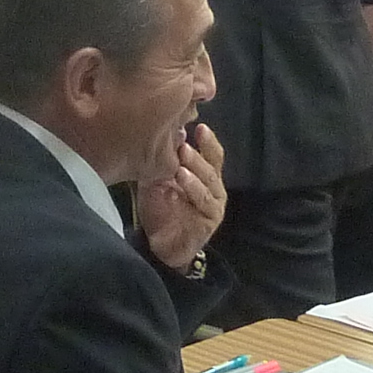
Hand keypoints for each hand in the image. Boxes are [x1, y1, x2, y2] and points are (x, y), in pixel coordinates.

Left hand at [136, 120, 226, 273]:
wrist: (159, 247)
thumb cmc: (161, 210)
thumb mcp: (157, 181)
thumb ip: (163, 161)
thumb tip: (171, 134)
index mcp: (205, 177)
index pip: (212, 155)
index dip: (208, 141)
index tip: (199, 126)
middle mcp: (214, 190)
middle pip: (212, 168)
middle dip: (198, 155)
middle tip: (182, 145)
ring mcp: (214, 207)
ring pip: (209, 186)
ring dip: (195, 174)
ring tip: (181, 165)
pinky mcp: (208, 223)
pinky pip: (203, 205)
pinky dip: (191, 194)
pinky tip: (178, 186)